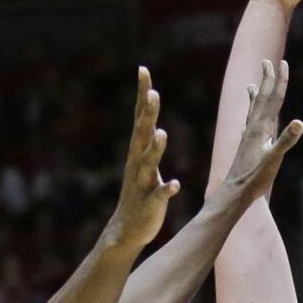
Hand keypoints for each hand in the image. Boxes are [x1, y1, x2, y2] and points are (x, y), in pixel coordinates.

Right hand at [106, 67, 180, 250]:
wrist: (127, 233)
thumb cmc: (140, 196)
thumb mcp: (145, 166)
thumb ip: (149, 145)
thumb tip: (153, 124)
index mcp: (138, 153)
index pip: (139, 119)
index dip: (141, 95)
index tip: (143, 70)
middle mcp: (138, 165)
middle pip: (142, 135)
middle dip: (147, 115)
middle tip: (153, 94)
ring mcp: (143, 184)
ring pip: (149, 163)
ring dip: (155, 150)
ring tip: (162, 133)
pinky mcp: (151, 205)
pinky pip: (159, 195)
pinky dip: (166, 189)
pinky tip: (175, 184)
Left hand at [218, 59, 302, 201]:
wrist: (235, 193)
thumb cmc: (255, 178)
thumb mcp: (274, 159)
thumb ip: (286, 140)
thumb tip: (299, 123)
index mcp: (261, 128)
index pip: (273, 99)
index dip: (280, 81)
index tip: (282, 63)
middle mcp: (253, 128)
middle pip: (262, 99)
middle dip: (267, 80)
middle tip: (267, 62)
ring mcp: (248, 137)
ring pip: (253, 111)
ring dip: (255, 96)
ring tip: (251, 84)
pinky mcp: (245, 148)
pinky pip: (248, 126)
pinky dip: (250, 119)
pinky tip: (247, 122)